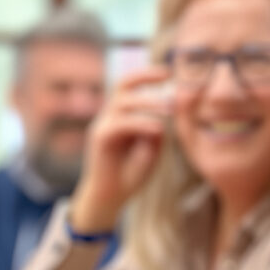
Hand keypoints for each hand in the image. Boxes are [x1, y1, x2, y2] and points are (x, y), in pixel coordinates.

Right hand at [70, 67, 172, 231]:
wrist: (111, 198)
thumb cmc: (131, 174)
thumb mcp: (151, 148)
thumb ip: (157, 129)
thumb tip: (165, 113)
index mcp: (121, 114)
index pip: (130, 84)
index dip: (147, 75)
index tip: (169, 72)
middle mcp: (109, 115)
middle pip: (123, 84)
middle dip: (146, 77)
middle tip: (168, 77)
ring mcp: (102, 125)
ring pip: (122, 101)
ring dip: (148, 102)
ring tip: (169, 109)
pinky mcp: (100, 138)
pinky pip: (120, 123)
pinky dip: (140, 123)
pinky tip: (157, 128)